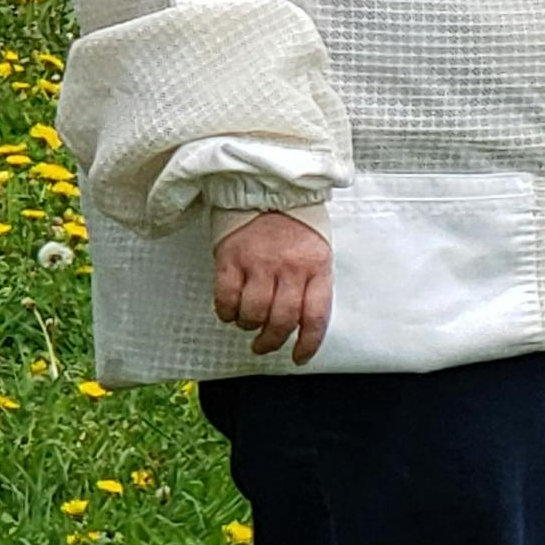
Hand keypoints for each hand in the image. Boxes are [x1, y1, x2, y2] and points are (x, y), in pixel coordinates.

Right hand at [212, 209, 332, 363]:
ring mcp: (259, 262)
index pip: (315, 316)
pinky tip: (229, 311)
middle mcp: (290, 267)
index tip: (299, 357)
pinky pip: (226, 298)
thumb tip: (305, 322)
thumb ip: (314, 282)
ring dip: (248, 326)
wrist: (265, 188)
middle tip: (263, 345)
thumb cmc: (295, 222)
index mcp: (317, 266)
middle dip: (271, 341)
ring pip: (253, 313)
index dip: (308, 343)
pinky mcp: (231, 258)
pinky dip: (226, 312)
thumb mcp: (317, 249)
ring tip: (247, 323)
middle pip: (281, 320)